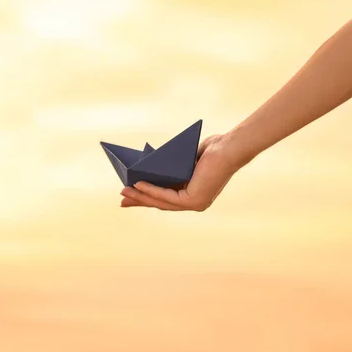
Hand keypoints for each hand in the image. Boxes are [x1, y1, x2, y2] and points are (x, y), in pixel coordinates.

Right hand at [120, 134, 241, 211]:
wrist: (228, 148)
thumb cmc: (213, 149)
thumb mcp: (187, 160)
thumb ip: (173, 169)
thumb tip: (150, 169)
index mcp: (194, 194)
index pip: (166, 199)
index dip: (147, 198)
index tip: (131, 194)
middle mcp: (195, 203)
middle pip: (161, 203)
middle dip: (140, 201)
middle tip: (122, 200)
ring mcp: (195, 204)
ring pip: (161, 201)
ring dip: (140, 196)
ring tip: (124, 191)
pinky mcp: (193, 201)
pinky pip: (166, 196)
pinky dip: (150, 191)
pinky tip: (138, 185)